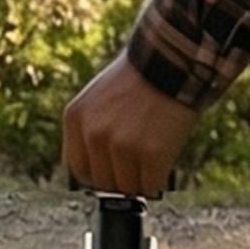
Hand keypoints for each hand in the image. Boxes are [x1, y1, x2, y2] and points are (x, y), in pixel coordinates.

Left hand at [63, 51, 196, 197]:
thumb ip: (94, 129)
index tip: (113, 170)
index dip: (98, 173)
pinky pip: (152, 186)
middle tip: (139, 161)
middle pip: (103, 182)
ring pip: (128, 188)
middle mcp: (93, 134)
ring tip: (154, 156)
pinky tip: (165, 160)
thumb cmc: (141, 78)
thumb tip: (100, 165)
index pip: (77, 168)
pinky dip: (160, 179)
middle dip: (122, 176)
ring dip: (143, 178)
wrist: (173, 61)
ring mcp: (121, 146)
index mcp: (76, 118)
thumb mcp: (100, 98)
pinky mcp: (151, 154)